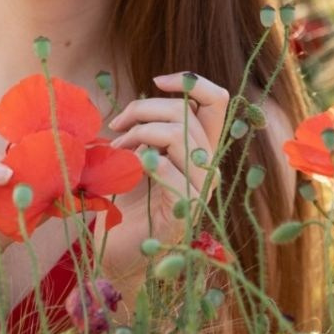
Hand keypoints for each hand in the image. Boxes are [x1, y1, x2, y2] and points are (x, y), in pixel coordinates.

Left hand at [100, 72, 229, 277]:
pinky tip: (124, 171)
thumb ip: (150, 130)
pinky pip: (167, 167)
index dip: (191, 82)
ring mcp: (200, 189)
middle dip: (144, 108)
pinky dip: (140, 160)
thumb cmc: (125, 204)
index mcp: (200, 150)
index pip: (217, 101)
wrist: (117, 254)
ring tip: (117, 149)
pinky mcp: (185, 210)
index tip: (157, 80)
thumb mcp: (138, 156)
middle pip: (187, 112)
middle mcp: (207, 166)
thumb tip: (142, 102)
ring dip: (138, 133)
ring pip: (177, 134)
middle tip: (116, 125)